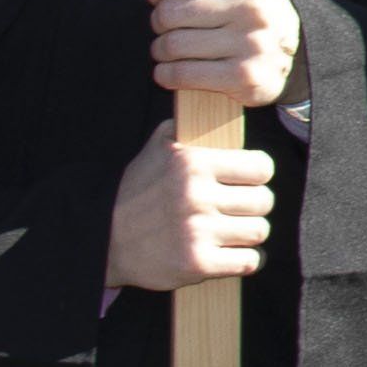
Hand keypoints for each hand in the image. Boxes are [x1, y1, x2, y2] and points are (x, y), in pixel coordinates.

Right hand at [106, 123, 273, 291]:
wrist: (102, 239)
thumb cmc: (136, 191)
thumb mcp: (157, 148)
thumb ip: (188, 127)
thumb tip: (217, 102)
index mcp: (191, 162)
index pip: (261, 166)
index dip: (256, 175)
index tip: (246, 182)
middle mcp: (196, 195)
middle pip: (264, 200)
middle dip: (253, 206)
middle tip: (235, 209)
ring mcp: (197, 231)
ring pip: (258, 231)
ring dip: (248, 233)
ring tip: (230, 230)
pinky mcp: (197, 264)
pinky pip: (249, 262)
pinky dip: (244, 260)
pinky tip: (229, 254)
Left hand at [130, 0, 302, 117]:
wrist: (296, 52)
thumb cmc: (247, 8)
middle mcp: (256, 7)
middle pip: (171, 12)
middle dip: (159, 22)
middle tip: (166, 26)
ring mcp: (253, 43)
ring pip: (173, 44)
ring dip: (161, 50)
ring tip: (169, 49)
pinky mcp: (245, 76)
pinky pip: (183, 74)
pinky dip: (167, 74)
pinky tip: (171, 71)